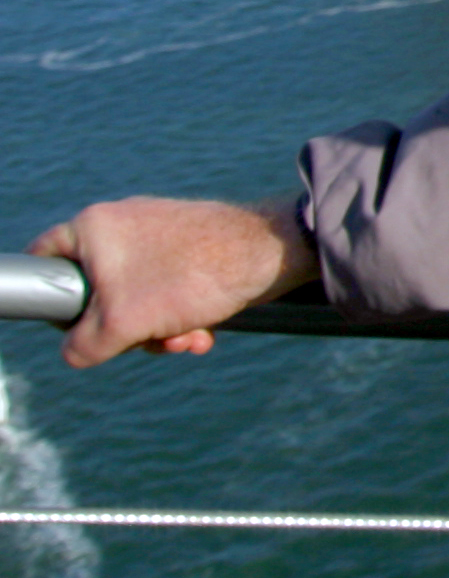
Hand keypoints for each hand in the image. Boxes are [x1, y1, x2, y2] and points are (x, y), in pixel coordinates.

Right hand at [25, 197, 319, 367]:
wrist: (276, 253)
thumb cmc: (193, 278)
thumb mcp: (120, 325)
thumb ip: (81, 346)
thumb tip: (77, 351)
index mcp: (93, 227)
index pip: (42, 260)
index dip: (51, 299)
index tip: (74, 323)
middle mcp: (121, 226)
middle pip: (93, 294)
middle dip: (123, 330)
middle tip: (148, 338)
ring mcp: (157, 237)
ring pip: (133, 301)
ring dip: (157, 331)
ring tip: (187, 336)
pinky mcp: (188, 252)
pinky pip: (165, 293)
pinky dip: (180, 318)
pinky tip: (203, 332)